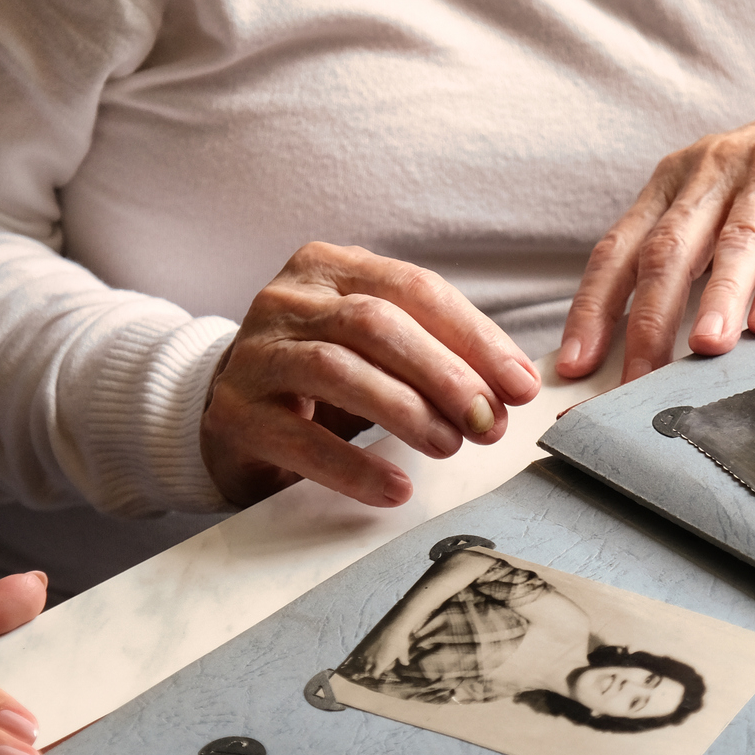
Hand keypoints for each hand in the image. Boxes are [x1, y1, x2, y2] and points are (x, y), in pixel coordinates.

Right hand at [201, 243, 541, 509]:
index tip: (520, 385)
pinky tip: (393, 486)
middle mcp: (287, 298)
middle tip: (487, 421)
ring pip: (338, 369)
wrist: (234, 417)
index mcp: (330, 268)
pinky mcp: (236, 412)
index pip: (415, 288)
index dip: (475, 337)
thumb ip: (432, 353)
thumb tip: (509, 389)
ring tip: (447, 446)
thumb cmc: (321, 381)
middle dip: (444, 374)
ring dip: (405, 410)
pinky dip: (354, 466)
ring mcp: (256, 353)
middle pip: (377, 324)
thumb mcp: (374, 349)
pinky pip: (300, 437)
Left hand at [556, 111, 754, 383]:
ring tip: (708, 348)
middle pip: (667, 252)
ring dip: (718, 299)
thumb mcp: (707, 212)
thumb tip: (641, 353)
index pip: (617, 252)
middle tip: (639, 380)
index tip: (577, 364)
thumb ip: (677, 266)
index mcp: (667, 187)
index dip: (593, 309)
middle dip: (649, 322)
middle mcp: (705, 176)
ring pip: (732, 242)